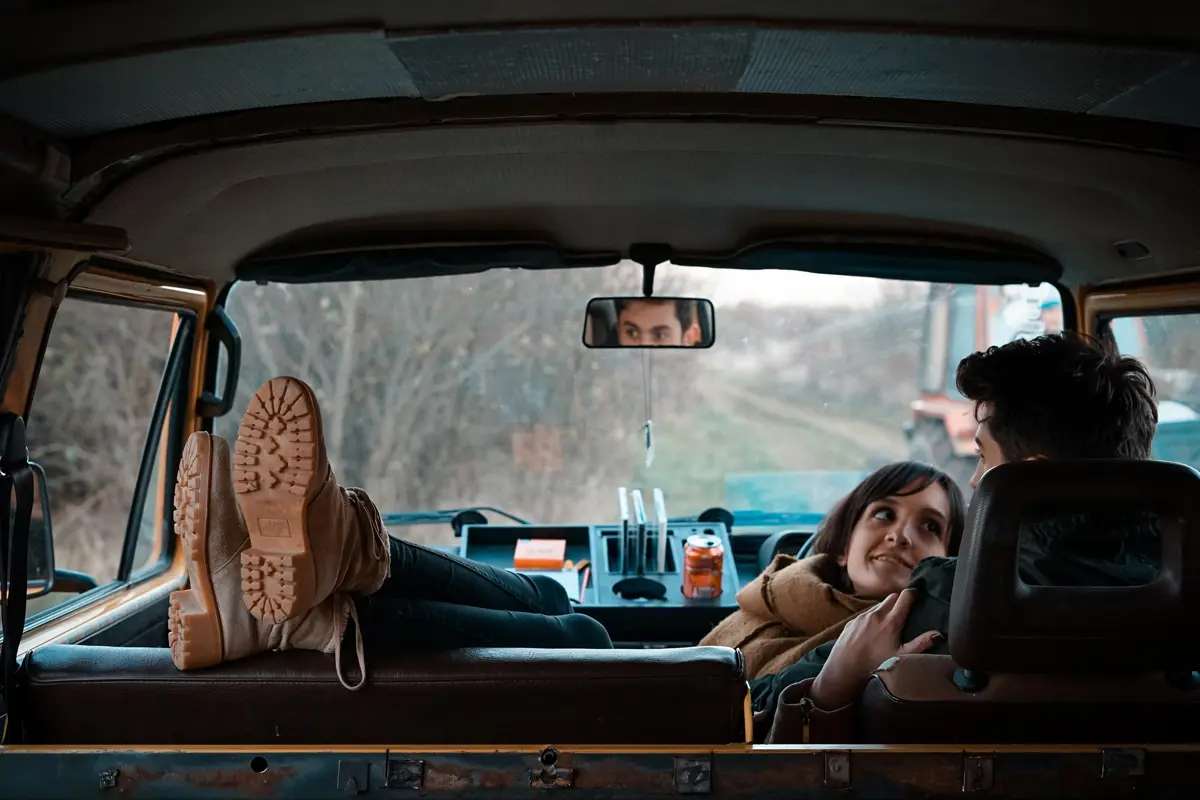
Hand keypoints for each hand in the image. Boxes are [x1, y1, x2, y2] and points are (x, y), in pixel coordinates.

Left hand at [809, 589, 941, 709]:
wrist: (843, 671)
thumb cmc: (875, 665)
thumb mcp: (902, 656)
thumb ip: (921, 644)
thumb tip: (939, 633)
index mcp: (891, 621)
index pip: (905, 597)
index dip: (913, 593)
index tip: (918, 595)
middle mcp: (876, 614)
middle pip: (891, 597)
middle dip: (900, 600)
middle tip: (906, 610)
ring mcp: (862, 617)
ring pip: (878, 605)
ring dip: (886, 608)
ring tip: (890, 621)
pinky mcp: (851, 622)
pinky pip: (866, 613)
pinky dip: (873, 616)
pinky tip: (873, 630)